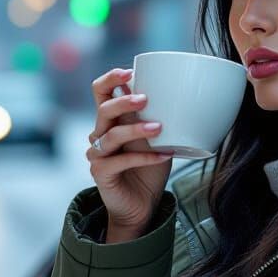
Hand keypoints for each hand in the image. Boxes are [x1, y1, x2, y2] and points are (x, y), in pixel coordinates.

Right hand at [87, 67, 172, 235]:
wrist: (141, 204)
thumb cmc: (149, 168)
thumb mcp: (158, 139)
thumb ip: (159, 118)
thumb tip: (180, 95)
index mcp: (111, 120)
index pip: (101, 92)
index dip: (111, 79)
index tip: (130, 72)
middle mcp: (99, 134)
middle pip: (104, 109)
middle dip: (123, 101)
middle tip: (144, 99)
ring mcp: (97, 154)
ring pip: (111, 135)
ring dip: (135, 129)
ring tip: (158, 128)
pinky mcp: (100, 172)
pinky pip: (120, 161)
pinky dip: (145, 157)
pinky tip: (163, 156)